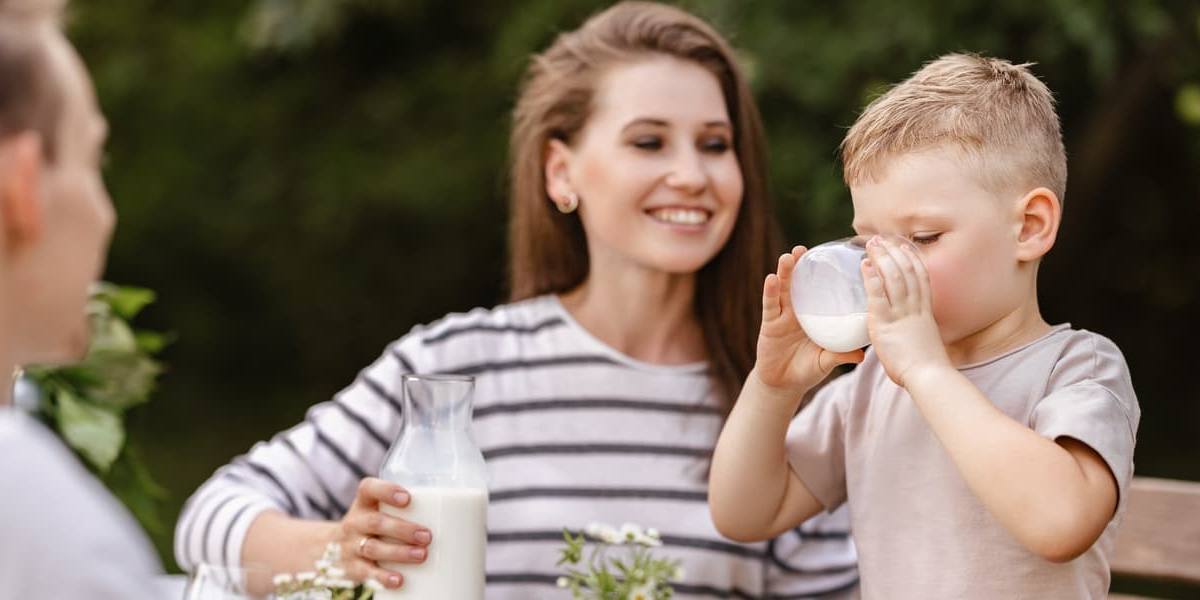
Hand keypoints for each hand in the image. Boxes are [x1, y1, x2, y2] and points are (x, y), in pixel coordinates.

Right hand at [335, 478, 431, 588]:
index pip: (368, 489)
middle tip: (427, 536)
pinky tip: (399, 580)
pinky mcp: (352, 568)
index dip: (386, 491)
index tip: (407, 498)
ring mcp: (351, 546)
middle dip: (403, 529)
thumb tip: (461, 517)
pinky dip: (383, 577)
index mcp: (364, 503)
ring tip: (422, 555)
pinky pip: (366, 573)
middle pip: (375, 522)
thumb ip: (409, 509)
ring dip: (399, 553)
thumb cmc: (374, 526)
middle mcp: (355, 522)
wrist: (334, 548)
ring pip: (372, 548)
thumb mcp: (381, 511)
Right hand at [755, 246, 864, 395]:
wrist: (784, 384)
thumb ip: (840, 355)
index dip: (822, 275)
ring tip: (788, 257)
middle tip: (803, 250)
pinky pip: (770, 305)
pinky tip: (770, 278)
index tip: (830, 257)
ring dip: (784, 272)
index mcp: (815, 316)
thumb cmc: (807, 369)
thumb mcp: (827, 361)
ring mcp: (783, 316)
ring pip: (783, 290)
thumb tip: (862, 355)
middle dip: (799, 266)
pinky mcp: (770, 324)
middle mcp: (798, 311)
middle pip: (798, 283)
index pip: (819, 290)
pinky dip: (770, 292)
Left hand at [861, 235, 950, 387]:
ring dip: (881, 257)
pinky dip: (871, 277)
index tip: (904, 245)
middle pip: (907, 271)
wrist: (929, 376)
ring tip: (870, 243)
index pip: (921, 278)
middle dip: (894, 252)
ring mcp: (902, 313)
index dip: (912, 259)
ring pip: (894, 277)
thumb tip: (906, 337)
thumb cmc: (926, 369)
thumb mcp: (923, 344)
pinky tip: (864, 265)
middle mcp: (915, 308)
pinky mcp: (886, 323)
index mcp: (925, 312)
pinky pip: (878, 295)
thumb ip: (913, 335)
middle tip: (881, 237)